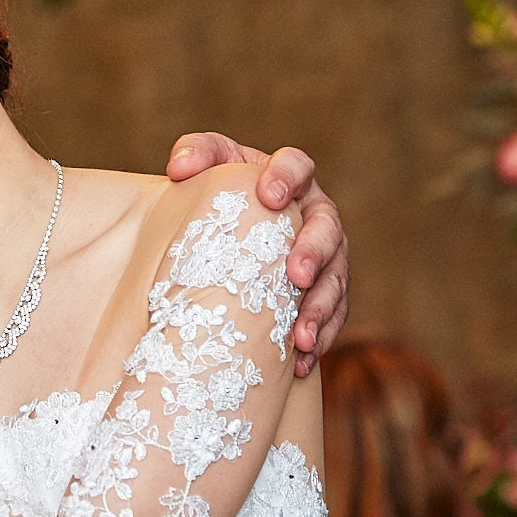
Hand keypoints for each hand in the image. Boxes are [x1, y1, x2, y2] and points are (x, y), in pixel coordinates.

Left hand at [166, 133, 348, 375]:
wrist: (226, 240)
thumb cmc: (217, 198)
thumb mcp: (206, 167)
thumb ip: (197, 154)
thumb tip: (180, 169)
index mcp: (291, 179)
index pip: (299, 166)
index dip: (288, 178)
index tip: (268, 196)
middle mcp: (317, 216)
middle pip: (328, 229)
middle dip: (314, 253)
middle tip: (295, 275)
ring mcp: (327, 258)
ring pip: (336, 280)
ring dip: (321, 309)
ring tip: (301, 336)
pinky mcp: (325, 295)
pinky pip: (332, 318)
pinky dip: (319, 339)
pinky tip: (301, 362)